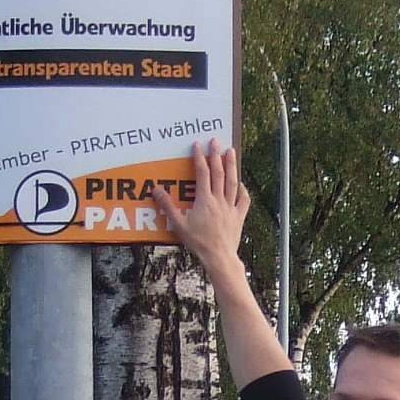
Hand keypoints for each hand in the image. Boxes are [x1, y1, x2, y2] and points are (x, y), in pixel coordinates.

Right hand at [161, 138, 248, 274]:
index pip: (202, 173)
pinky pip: (243, 200)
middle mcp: (219, 201)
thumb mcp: (178, 224)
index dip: (200, 157)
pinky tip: (240, 183)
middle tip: (216, 141)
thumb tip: (156, 190)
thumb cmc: (198, 243)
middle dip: (216, 155)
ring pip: (232, 182)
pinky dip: (242, 189)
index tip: (198, 145)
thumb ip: (168, 206)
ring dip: (232, 165)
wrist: (219, 257)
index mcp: (205, 200)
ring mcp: (231, 208)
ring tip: (231, 151)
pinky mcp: (239, 216)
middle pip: (219, 173)